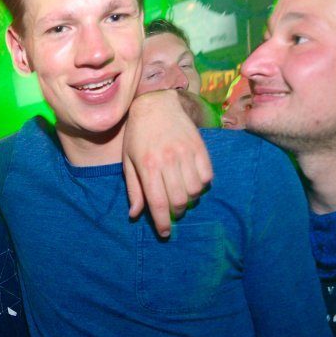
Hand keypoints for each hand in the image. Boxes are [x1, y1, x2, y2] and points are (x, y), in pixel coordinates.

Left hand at [122, 89, 212, 237]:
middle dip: (175, 213)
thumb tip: (135, 215)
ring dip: (189, 200)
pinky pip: (207, 176)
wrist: (156, 103)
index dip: (162, 223)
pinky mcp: (200, 147)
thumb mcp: (128, 162)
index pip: (158, 203)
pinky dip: (201, 185)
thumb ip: (134, 190)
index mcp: (148, 166)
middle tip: (171, 211)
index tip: (164, 233)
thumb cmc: (137, 136)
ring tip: (181, 195)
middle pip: (179, 201)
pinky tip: (192, 181)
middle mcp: (168, 161)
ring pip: (195, 190)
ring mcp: (186, 153)